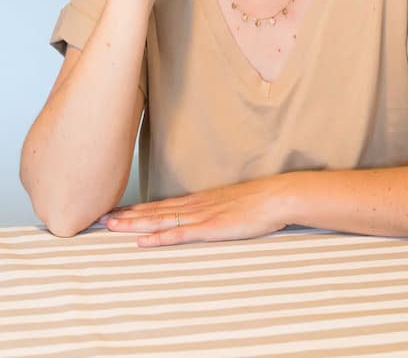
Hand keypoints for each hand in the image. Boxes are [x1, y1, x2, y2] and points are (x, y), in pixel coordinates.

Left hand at [101, 177, 287, 246]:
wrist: (275, 196)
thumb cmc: (256, 202)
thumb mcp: (228, 203)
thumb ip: (211, 209)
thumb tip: (199, 216)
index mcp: (198, 201)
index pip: (160, 205)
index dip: (136, 209)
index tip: (115, 211)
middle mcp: (194, 206)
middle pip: (153, 212)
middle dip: (126, 216)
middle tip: (100, 219)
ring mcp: (200, 216)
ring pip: (160, 221)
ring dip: (134, 224)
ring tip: (112, 226)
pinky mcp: (210, 228)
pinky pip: (180, 235)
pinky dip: (159, 239)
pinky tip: (143, 242)